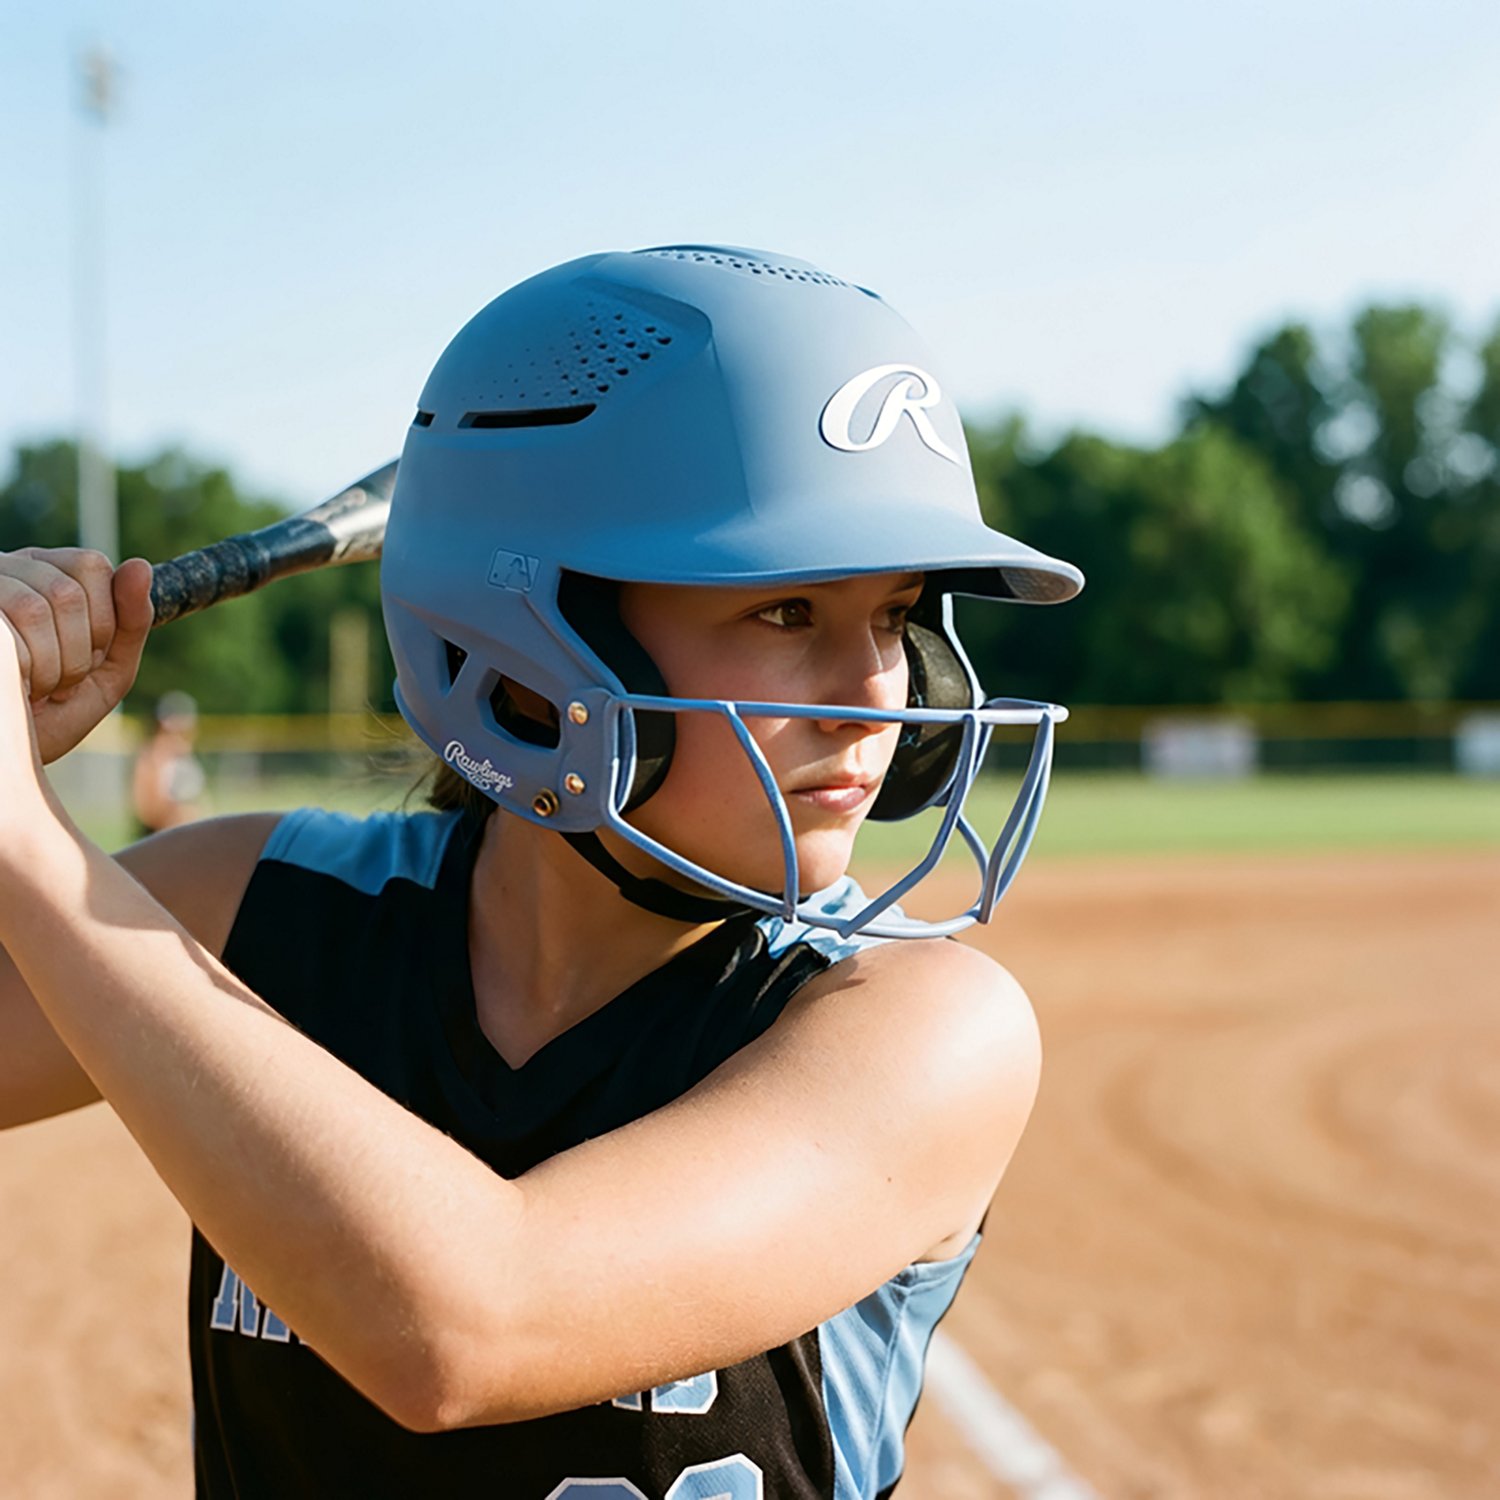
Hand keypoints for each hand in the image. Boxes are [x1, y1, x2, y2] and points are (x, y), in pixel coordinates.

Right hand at [0, 550, 153, 764]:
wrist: (11, 753)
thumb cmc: (53, 712)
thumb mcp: (108, 669)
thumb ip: (131, 622)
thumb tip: (140, 566)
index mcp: (46, 573)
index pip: (92, 565)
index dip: (104, 620)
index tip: (90, 655)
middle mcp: (8, 570)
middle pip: (68, 591)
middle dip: (78, 651)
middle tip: (60, 683)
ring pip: (37, 607)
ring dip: (51, 664)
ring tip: (36, 688)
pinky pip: (10, 633)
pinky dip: (27, 668)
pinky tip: (17, 687)